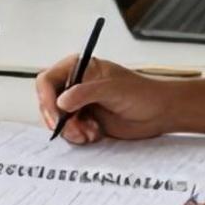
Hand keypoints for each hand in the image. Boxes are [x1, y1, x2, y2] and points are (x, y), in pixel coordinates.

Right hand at [36, 55, 172, 144]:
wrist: (159, 113)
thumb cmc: (140, 93)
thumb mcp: (112, 89)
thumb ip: (85, 93)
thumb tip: (61, 102)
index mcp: (78, 68)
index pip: (48, 80)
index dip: (45, 97)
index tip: (55, 114)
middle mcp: (74, 85)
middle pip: (48, 102)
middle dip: (58, 119)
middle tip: (74, 130)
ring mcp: (79, 104)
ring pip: (57, 120)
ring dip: (70, 130)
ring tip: (90, 133)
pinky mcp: (85, 120)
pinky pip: (69, 131)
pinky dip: (78, 136)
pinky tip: (94, 134)